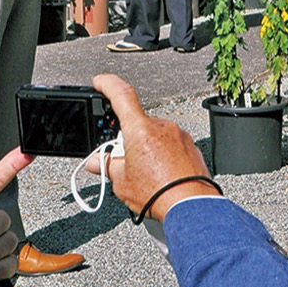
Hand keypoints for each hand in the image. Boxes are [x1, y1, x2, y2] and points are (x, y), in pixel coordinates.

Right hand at [92, 73, 218, 221]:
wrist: (191, 205)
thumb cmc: (158, 193)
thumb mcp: (121, 181)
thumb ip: (107, 166)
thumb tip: (97, 162)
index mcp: (140, 129)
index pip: (122, 95)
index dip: (108, 84)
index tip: (100, 82)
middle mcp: (162, 126)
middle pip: (137, 123)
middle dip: (127, 140)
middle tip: (122, 162)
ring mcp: (179, 135)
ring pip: (155, 135)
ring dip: (146, 148)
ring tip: (145, 174)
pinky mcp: (190, 145)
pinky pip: (170, 143)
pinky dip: (162, 154)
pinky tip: (160, 173)